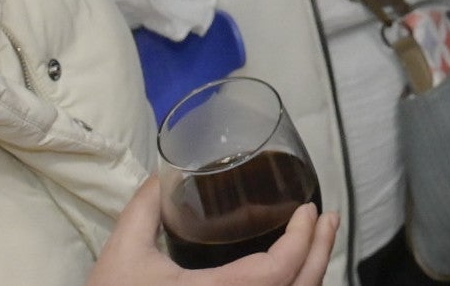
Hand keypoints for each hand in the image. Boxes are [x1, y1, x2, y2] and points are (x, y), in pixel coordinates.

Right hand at [88, 178, 337, 285]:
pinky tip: (295, 274)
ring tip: (318, 241)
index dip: (303, 241)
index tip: (308, 210)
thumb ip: (143, 210)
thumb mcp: (121, 257)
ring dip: (313, 273)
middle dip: (321, 252)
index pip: (278, 271)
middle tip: (328, 219)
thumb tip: (161, 175)